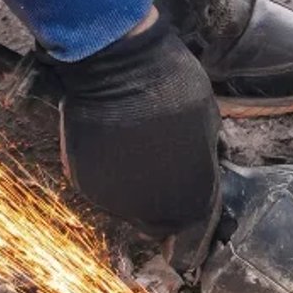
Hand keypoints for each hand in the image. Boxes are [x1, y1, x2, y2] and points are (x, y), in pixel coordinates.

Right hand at [53, 9, 220, 269]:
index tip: (192, 208)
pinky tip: (115, 149)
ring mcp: (114, 200)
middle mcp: (150, 211)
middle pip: (160, 222)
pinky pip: (103, 190)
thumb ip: (203, 159)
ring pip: (129, 208)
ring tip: (138, 154)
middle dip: (165, 206)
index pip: (195, 226)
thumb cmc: (172, 88)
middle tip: (164, 175)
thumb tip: (201, 168)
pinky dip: (110, 176)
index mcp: (189, 200)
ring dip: (136, 191)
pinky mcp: (83, 184)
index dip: (195, 217)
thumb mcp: (208, 125)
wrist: (117, 66)